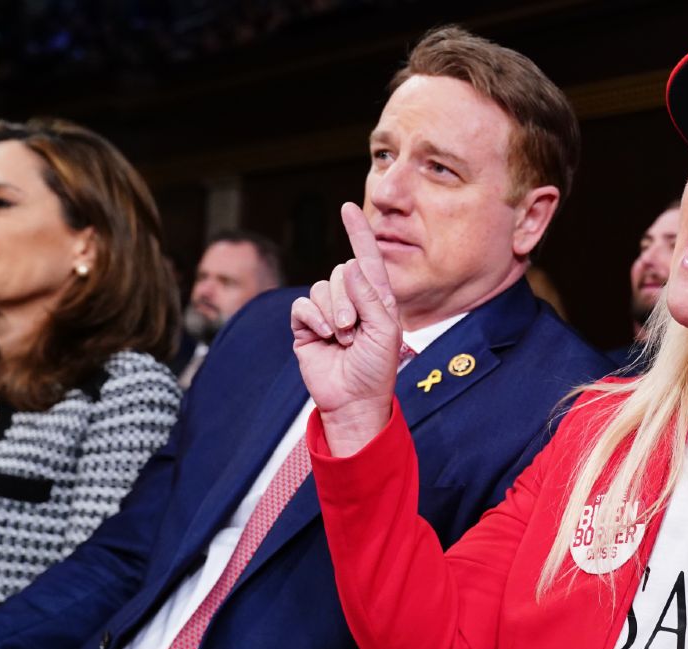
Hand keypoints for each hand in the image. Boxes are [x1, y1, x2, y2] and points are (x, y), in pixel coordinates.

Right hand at [292, 202, 402, 454]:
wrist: (353, 401)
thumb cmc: (377, 369)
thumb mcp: (385, 331)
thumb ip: (371, 297)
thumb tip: (350, 265)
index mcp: (377, 299)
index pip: (367, 259)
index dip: (358, 233)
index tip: (349, 208)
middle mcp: (351, 301)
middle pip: (340, 272)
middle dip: (346, 299)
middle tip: (353, 329)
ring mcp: (327, 313)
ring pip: (320, 288)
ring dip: (332, 313)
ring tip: (343, 338)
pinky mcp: (306, 326)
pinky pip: (302, 304)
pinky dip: (312, 317)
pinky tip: (323, 336)